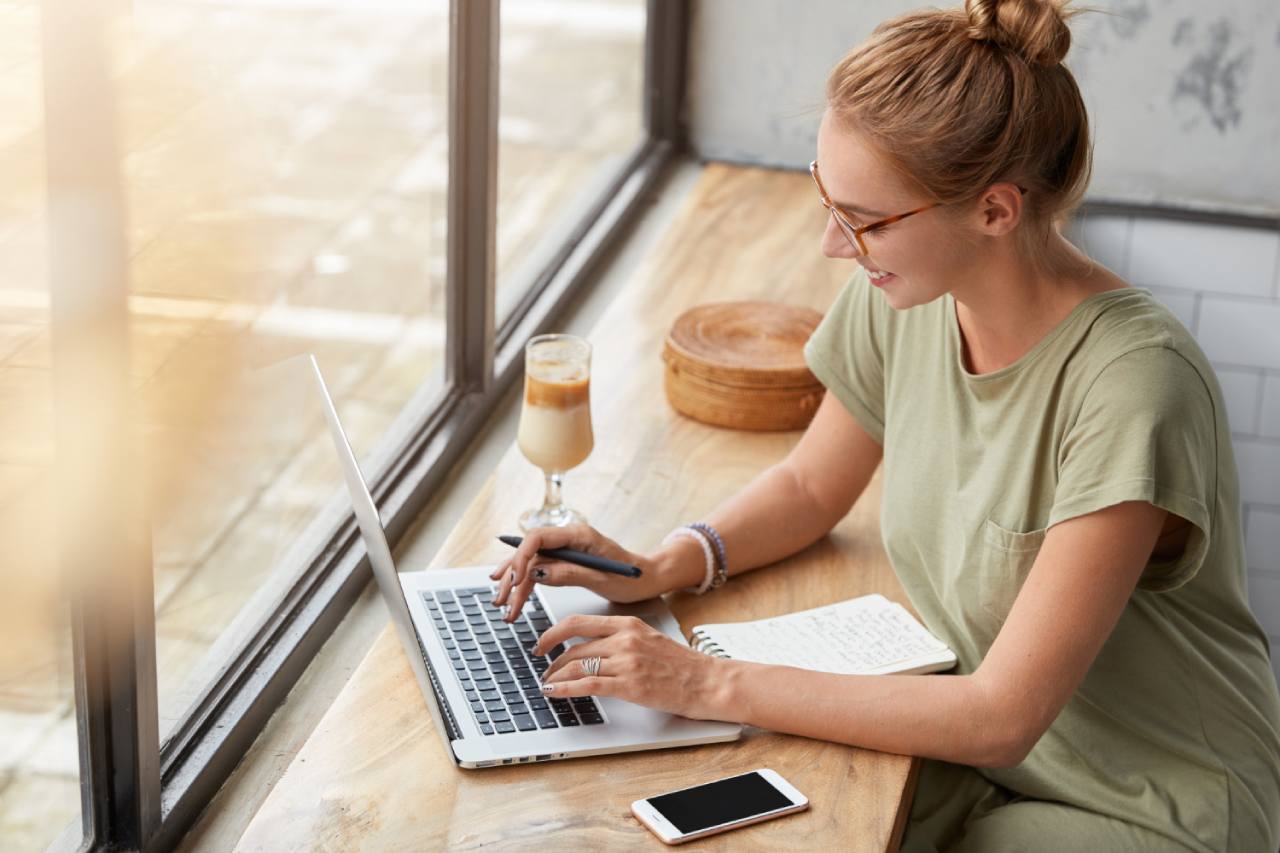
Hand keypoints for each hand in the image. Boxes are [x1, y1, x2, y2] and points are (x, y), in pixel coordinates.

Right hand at [490, 524, 664, 622]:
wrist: (645, 579)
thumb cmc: (630, 577)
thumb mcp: (602, 578)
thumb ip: (570, 573)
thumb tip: (538, 573)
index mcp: (579, 534)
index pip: (538, 538)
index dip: (521, 557)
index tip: (514, 580)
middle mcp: (567, 537)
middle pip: (529, 552)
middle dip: (513, 577)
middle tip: (503, 602)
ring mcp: (564, 548)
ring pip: (530, 563)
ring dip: (514, 584)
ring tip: (502, 605)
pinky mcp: (564, 560)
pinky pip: (538, 569)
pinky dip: (525, 584)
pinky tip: (512, 595)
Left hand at [532, 614, 725, 719]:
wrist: (708, 682)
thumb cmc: (682, 665)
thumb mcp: (649, 640)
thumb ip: (622, 640)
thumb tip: (592, 650)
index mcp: (629, 623)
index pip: (580, 622)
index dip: (553, 632)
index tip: (542, 643)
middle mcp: (625, 639)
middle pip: (574, 647)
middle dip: (552, 660)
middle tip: (544, 670)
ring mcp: (627, 662)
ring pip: (576, 665)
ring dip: (555, 676)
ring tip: (547, 684)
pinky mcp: (630, 685)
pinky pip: (586, 684)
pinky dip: (563, 688)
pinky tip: (553, 691)